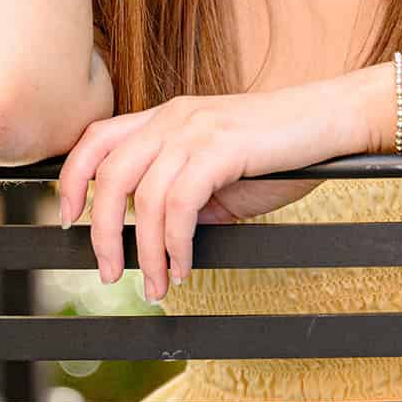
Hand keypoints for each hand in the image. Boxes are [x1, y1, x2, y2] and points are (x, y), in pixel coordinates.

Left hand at [55, 77, 367, 302]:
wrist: (332, 122)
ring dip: (145, 251)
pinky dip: (175, 243)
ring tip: (156, 284)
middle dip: (102, 231)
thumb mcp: (221, 176)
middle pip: (109, 173)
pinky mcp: (221, 147)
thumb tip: (160, 237)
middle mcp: (173, 117)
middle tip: (107, 271)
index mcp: (167, 118)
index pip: (97, 139)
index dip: (72, 179)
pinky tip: (184, 265)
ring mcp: (196, 128)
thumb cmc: (281, 152)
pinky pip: (180, 204)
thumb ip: (185, 198)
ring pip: (143, 196)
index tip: (69, 220)